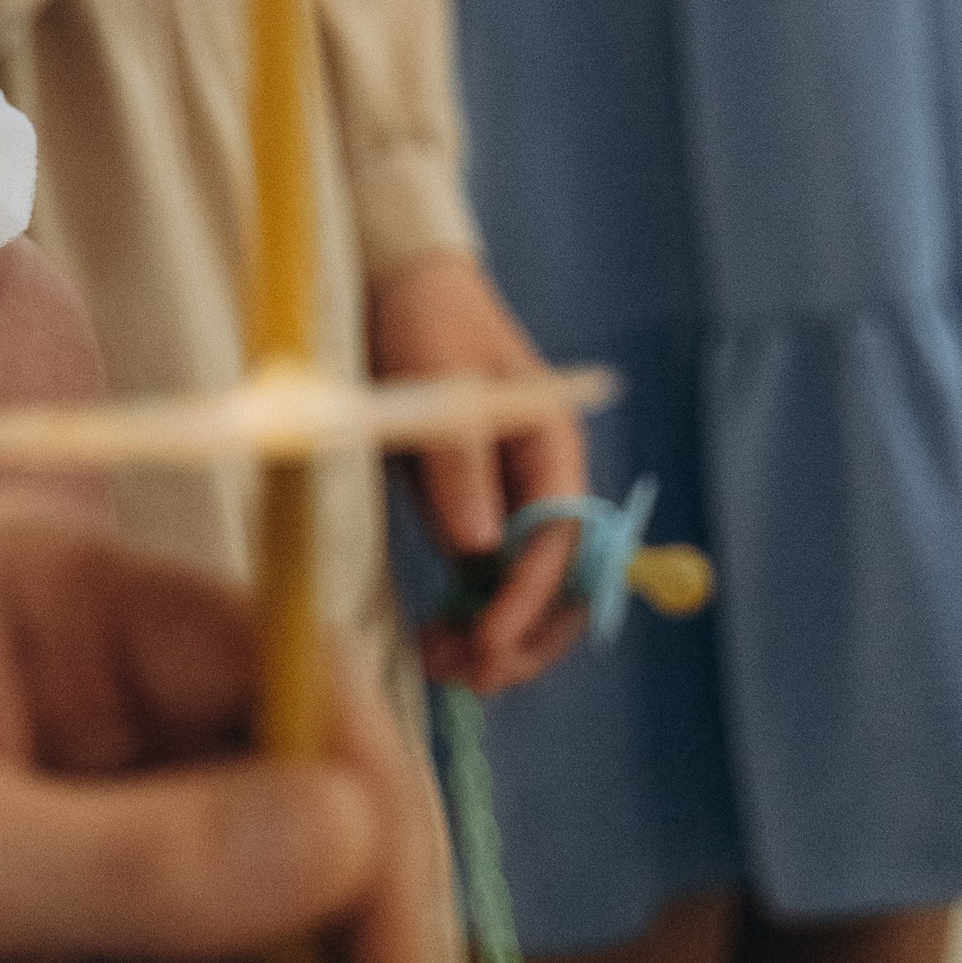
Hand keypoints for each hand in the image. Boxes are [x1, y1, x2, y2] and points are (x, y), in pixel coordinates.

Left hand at [368, 255, 590, 694]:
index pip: (562, 544)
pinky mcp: (472, 511)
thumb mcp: (443, 385)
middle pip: (561, 584)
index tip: (488, 643)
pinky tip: (435, 640)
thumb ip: (460, 464)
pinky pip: (486, 584)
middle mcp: (543, 483)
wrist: (400, 288)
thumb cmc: (429, 323)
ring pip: (526, 595)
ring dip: (496, 639)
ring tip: (442, 664)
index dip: (530, 601)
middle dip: (525, 636)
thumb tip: (479, 548)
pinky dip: (470, 619)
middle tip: (470, 674)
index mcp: (554, 449)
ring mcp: (509, 502)